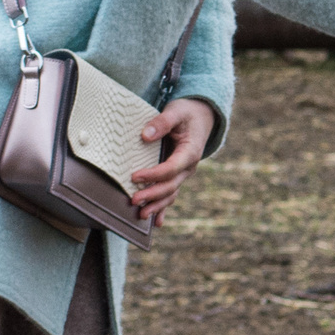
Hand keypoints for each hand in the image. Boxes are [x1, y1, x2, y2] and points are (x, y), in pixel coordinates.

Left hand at [128, 98, 215, 224]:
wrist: (201, 117)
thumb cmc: (187, 113)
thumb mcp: (176, 111)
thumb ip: (162, 122)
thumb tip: (145, 136)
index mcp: (190, 152)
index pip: (170, 168)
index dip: (152, 175)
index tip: (134, 176)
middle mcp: (188, 167)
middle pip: (170, 186)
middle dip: (152, 195)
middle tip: (133, 200)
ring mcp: (183, 173)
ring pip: (171, 194)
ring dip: (156, 206)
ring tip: (141, 215)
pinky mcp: (177, 176)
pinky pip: (171, 194)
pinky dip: (164, 209)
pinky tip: (156, 223)